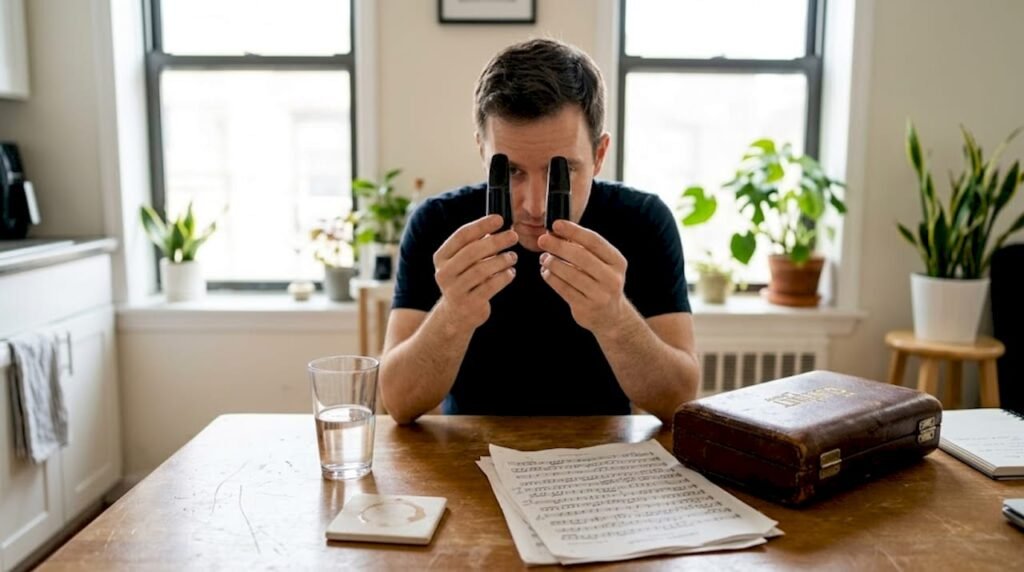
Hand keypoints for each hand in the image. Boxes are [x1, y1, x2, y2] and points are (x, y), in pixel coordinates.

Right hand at [433, 214, 517, 332]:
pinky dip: (503, 277)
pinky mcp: (469, 304)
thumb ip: (476, 243)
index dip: (481, 225)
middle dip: (496, 241)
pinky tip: (511, 272)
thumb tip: (498, 223)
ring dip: (502, 260)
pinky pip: (490, 287)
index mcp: (441, 257)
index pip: (462, 236)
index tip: (499, 219)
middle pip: (472, 251)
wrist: (455, 315)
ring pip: (482, 270)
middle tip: (513, 236)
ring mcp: (455, 290)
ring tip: (513, 256)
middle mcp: (444, 273)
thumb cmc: (465, 280)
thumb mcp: (463, 261)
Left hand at [537, 220, 628, 334]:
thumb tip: (557, 232)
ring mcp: (600, 294)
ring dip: (553, 263)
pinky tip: (546, 272)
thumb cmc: (601, 282)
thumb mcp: (601, 264)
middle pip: (581, 256)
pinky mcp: (586, 307)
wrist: (611, 316)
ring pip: (570, 274)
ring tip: (544, 258)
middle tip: (543, 240)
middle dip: (559, 246)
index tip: (556, 224)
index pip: (594, 241)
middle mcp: (612, 278)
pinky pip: (564, 289)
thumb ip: (584, 249)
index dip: (574, 231)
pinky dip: (552, 278)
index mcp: (617, 261)